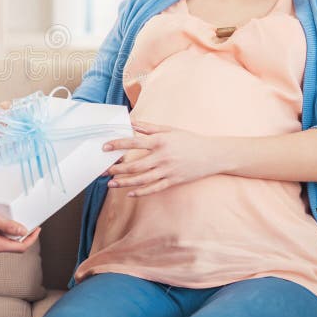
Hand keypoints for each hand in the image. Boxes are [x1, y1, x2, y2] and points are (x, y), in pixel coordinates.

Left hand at [102, 121, 224, 196]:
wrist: (213, 155)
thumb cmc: (190, 140)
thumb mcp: (169, 130)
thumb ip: (149, 128)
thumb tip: (131, 122)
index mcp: (160, 142)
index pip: (134, 142)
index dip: (118, 145)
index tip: (105, 147)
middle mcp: (162, 157)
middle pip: (135, 165)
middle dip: (117, 169)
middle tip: (103, 170)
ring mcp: (168, 171)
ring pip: (142, 179)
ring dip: (124, 182)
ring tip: (111, 183)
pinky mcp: (173, 181)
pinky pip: (154, 188)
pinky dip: (141, 192)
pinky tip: (129, 193)